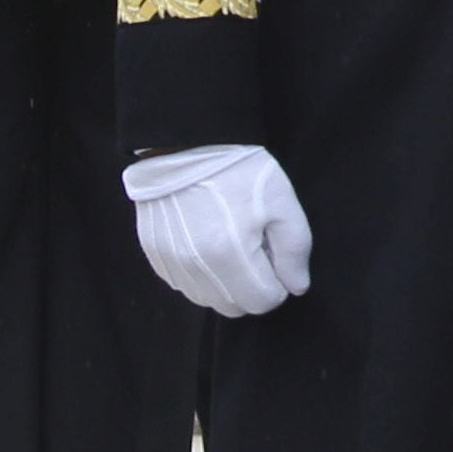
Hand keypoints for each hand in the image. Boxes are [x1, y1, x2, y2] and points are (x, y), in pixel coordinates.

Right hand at [123, 143, 312, 316]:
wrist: (187, 144)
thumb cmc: (239, 170)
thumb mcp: (282, 201)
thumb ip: (294, 249)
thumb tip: (296, 286)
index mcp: (231, 254)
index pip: (264, 301)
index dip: (278, 283)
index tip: (275, 256)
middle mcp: (197, 267)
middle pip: (236, 307)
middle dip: (253, 288)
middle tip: (255, 250)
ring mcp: (172, 263)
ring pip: (209, 300)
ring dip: (226, 284)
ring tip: (231, 244)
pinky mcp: (156, 256)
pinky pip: (185, 285)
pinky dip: (201, 274)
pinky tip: (207, 242)